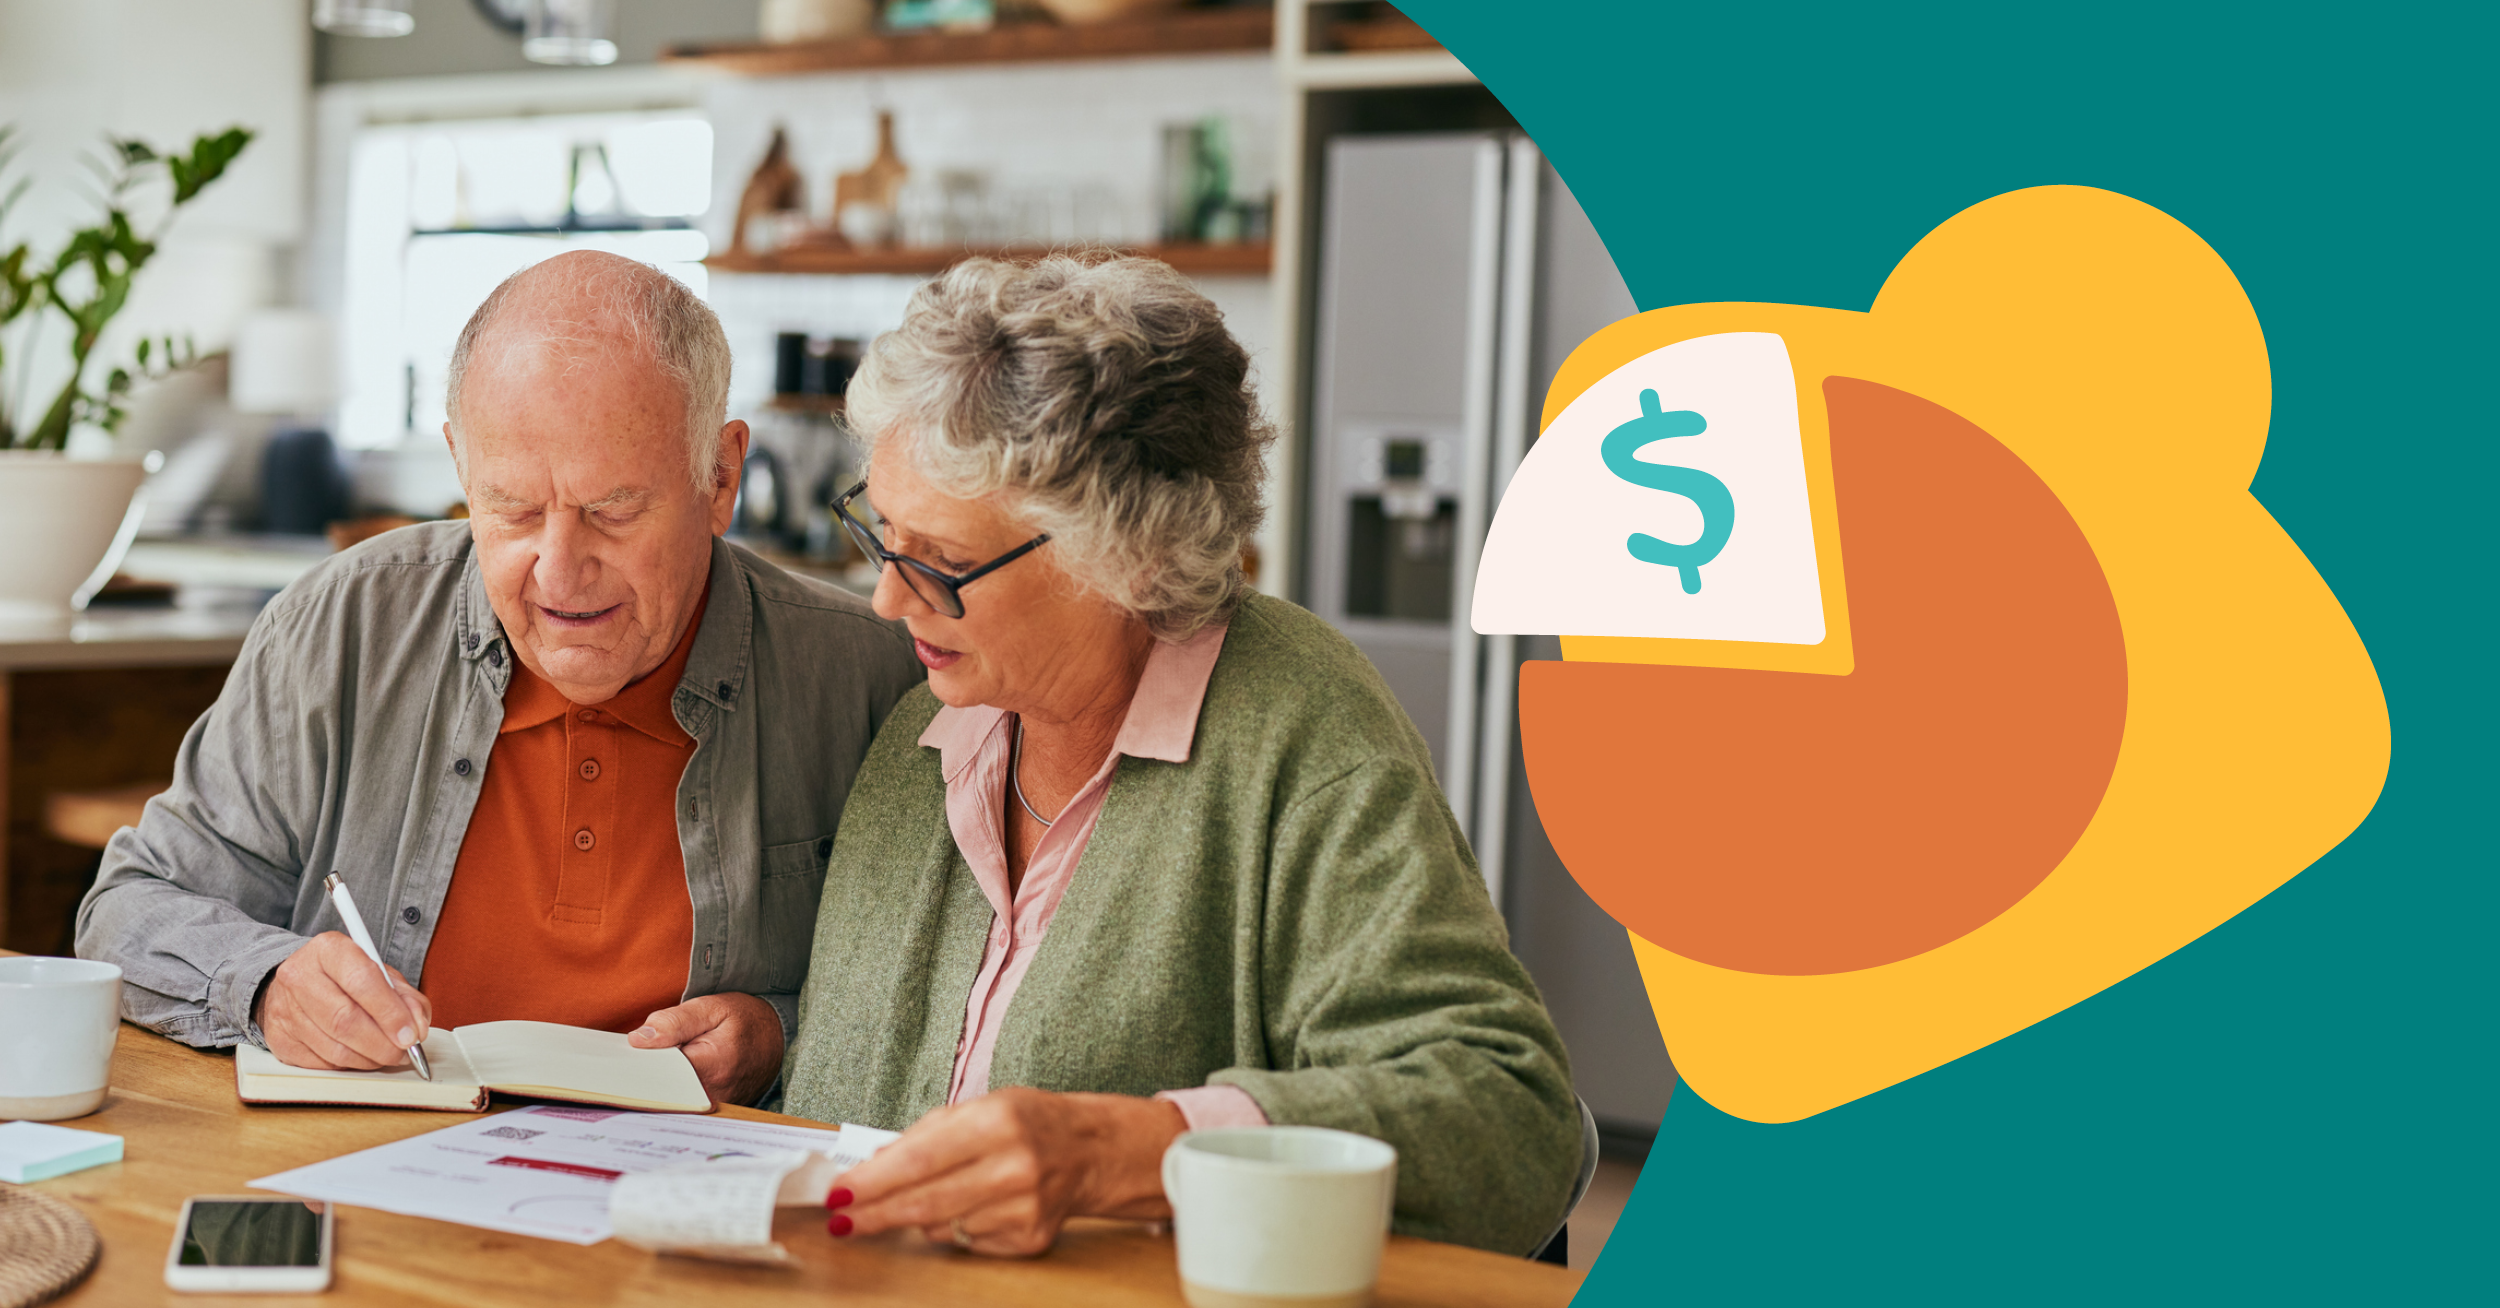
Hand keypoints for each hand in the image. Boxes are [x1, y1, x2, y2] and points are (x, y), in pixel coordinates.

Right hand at [256, 932, 432, 1070]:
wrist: (298, 983)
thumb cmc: (343, 977)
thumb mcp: (380, 974)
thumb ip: (405, 996)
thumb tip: (418, 1026)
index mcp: (328, 950)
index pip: (362, 981)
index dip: (390, 1012)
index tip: (411, 1033)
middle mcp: (299, 976)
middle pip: (345, 1020)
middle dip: (383, 1043)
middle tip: (404, 1051)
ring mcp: (284, 1010)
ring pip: (334, 1048)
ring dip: (370, 1059)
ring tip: (387, 1055)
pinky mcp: (279, 1039)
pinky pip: (322, 1063)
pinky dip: (350, 1066)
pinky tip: (361, 1056)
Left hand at [628, 992, 783, 1106]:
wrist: (780, 1038)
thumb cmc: (746, 1020)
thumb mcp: (712, 1008)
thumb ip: (674, 1021)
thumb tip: (638, 1040)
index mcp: (710, 1066)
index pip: (658, 1074)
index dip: (639, 1064)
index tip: (629, 1054)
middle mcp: (713, 1094)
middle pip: (661, 1091)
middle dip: (646, 1074)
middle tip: (640, 1056)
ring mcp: (714, 1107)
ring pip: (670, 1099)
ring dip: (658, 1083)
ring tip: (658, 1062)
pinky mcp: (714, 1111)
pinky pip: (682, 1103)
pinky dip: (671, 1090)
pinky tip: (668, 1075)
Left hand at [827, 1087, 1186, 1256]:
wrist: (1092, 1150)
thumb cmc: (1029, 1122)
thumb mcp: (980, 1107)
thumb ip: (925, 1135)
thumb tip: (872, 1169)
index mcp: (998, 1121)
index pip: (919, 1158)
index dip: (873, 1180)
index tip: (840, 1193)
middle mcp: (1014, 1166)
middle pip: (924, 1202)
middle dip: (876, 1213)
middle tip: (844, 1220)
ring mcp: (1024, 1207)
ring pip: (942, 1226)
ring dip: (920, 1217)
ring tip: (934, 1195)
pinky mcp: (1030, 1238)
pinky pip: (968, 1241)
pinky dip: (957, 1227)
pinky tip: (976, 1205)